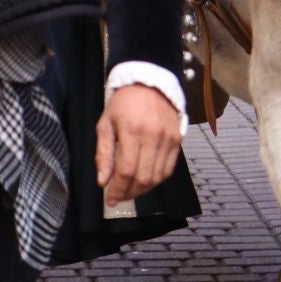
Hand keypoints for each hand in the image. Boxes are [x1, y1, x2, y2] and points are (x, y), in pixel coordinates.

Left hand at [95, 83, 181, 206]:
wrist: (149, 81)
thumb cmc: (123, 103)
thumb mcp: (105, 123)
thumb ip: (103, 153)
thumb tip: (102, 181)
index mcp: (131, 131)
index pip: (125, 170)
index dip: (118, 189)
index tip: (110, 200)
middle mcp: (153, 136)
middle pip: (143, 177)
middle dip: (130, 193)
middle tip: (119, 197)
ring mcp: (168, 139)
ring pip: (157, 177)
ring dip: (143, 189)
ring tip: (131, 191)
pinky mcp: (177, 140)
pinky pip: (169, 169)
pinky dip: (157, 180)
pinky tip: (146, 181)